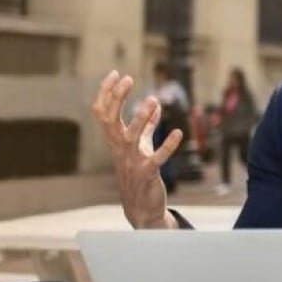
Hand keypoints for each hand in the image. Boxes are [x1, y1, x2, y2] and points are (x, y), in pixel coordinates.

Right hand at [89, 70, 181, 228]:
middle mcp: (120, 149)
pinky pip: (157, 158)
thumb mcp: (141, 147)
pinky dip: (167, 146)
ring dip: (141, 118)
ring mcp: (132, 162)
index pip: (103, 113)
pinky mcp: (148, 174)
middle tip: (128, 79)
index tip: (115, 73)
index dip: (106, 93)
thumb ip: (147, 127)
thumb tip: (156, 105)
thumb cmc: (140, 174)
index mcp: (115, 141)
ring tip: (153, 100)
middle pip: (110, 120)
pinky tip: (178, 133)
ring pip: (131, 137)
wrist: (142, 208)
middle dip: (117, 98)